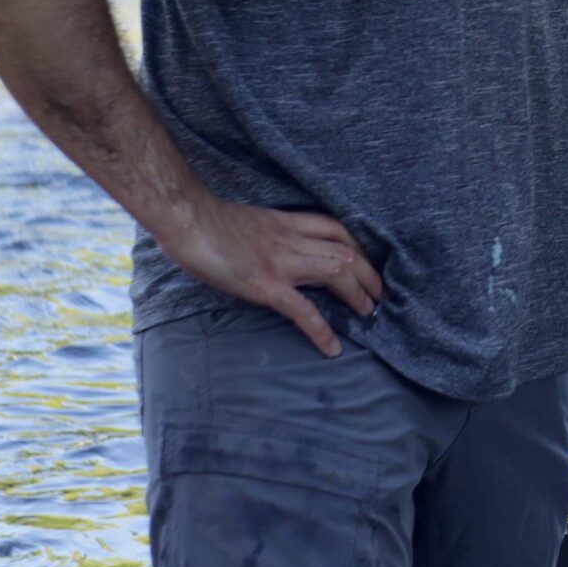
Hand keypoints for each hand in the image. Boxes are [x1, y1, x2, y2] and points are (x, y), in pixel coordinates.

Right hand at [154, 197, 383, 357]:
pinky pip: (302, 310)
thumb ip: (266, 233)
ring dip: (358, 295)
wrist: (187, 218)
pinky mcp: (266, 285)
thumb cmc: (205, 220)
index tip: (367, 261)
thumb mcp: (247, 221)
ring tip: (370, 314)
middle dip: (368, 274)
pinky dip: (322, 330)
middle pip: (345, 251)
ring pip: (336, 273)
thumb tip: (268, 248)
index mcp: (285, 222)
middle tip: (380, 295)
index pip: (334, 227)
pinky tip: (332, 348)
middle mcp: (291, 239)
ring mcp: (281, 261)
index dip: (357, 245)